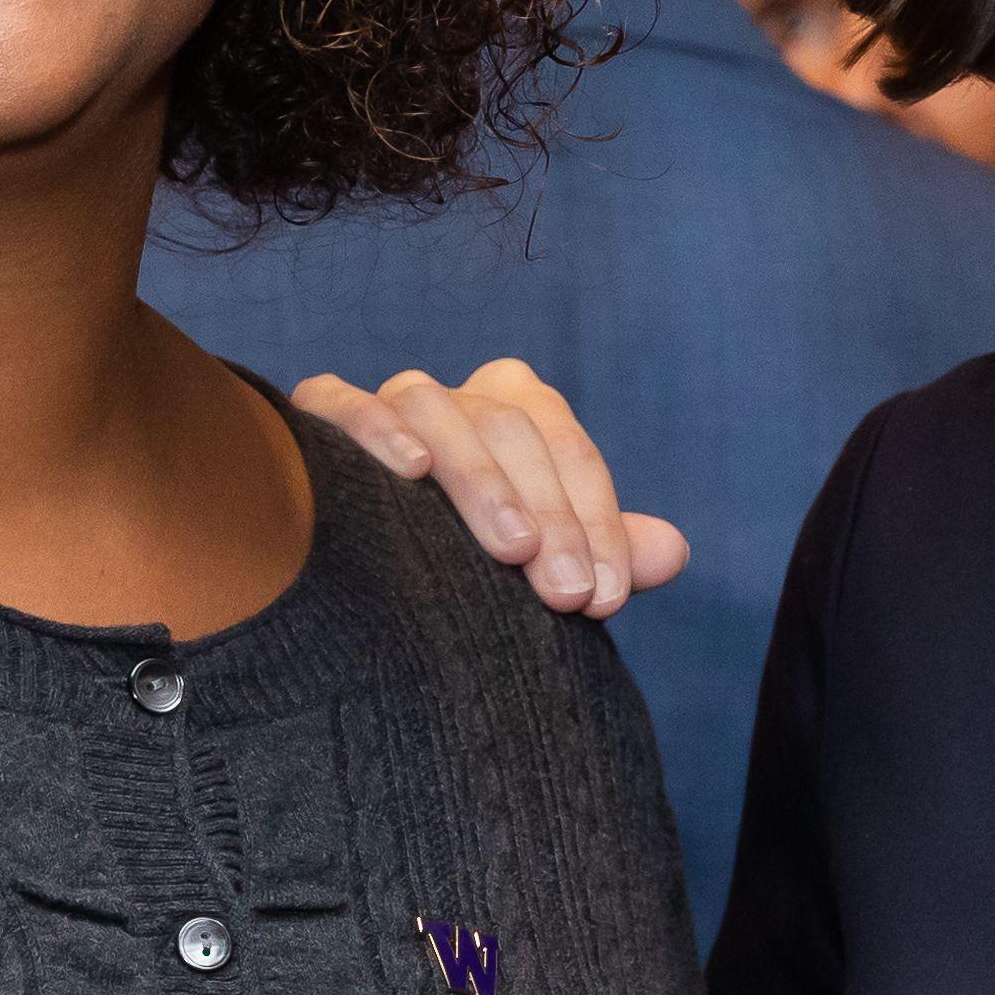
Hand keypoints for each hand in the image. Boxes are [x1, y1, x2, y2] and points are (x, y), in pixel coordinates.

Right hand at [290, 362, 688, 618]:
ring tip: (513, 549)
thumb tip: (674, 551)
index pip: (571, 453)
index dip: (597, 525)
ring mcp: (388, 400)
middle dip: (552, 517)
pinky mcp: (320, 415)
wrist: (357, 568)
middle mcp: (457, 396)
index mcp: (518, 409)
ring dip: (481, 479)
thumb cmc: (467, 561)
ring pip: (436, 411)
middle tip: (567, 594)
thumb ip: (606, 551)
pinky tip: (411, 471)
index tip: (603, 598)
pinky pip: (342, 402)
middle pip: (514, 432)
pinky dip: (376, 428)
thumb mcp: (544, 561)